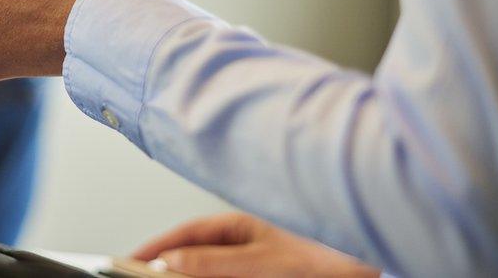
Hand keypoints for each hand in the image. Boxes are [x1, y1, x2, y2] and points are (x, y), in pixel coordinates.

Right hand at [132, 213, 379, 277]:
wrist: (367, 262)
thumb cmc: (330, 253)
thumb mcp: (264, 262)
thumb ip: (216, 264)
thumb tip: (173, 262)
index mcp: (239, 225)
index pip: (185, 235)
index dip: (155, 249)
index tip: (130, 262)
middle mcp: (244, 240)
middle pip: (192, 254)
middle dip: (167, 267)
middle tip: (143, 276)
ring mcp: (254, 259)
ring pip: (208, 269)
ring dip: (189, 276)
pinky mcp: (264, 275)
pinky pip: (228, 275)